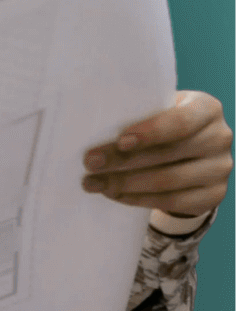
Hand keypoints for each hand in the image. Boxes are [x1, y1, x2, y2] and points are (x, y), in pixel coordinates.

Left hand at [83, 91, 231, 221]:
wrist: (192, 156)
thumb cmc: (166, 127)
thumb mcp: (159, 112)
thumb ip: (140, 114)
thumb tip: (92, 126)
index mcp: (207, 108)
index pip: (180, 122)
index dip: (150, 132)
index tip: (120, 141)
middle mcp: (219, 137)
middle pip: (168, 154)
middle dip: (123, 160)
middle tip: (90, 163)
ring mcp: (220, 168)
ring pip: (167, 181)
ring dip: (125, 184)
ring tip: (94, 183)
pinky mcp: (214, 195)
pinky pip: (171, 201)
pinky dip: (138, 199)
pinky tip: (115, 195)